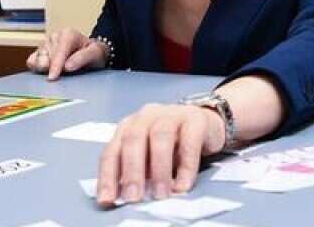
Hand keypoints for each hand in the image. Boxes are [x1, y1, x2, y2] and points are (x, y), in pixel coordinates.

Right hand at [26, 28, 107, 80]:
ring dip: (45, 69)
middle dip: (53, 68)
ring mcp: (45, 45)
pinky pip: (31, 62)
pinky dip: (36, 68)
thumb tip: (67, 66)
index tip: (53, 77)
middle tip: (64, 75)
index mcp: (68, 34)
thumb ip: (83, 58)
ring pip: (37, 59)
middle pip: (47, 57)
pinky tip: (46, 72)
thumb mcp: (96, 53)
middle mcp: (54, 37)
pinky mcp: (38, 53)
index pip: (59, 51)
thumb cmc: (94, 53)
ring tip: (58, 72)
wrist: (91, 54)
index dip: (55, 65)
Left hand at [95, 103, 225, 205]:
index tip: (108, 199)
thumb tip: (125, 197)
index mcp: (129, 127)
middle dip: (132, 171)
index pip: (112, 151)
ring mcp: (171, 115)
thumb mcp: (148, 158)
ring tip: (160, 193)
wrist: (204, 124)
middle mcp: (146, 117)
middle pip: (133, 140)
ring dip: (158, 168)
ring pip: (160, 136)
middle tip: (134, 197)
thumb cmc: (172, 144)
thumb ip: (136, 172)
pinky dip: (185, 166)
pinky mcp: (195, 119)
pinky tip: (182, 184)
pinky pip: (189, 142)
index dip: (108, 176)